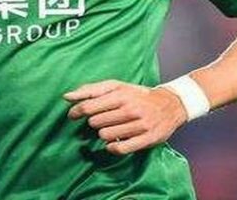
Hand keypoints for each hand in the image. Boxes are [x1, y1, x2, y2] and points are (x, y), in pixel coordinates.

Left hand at [64, 80, 187, 154]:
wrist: (170, 105)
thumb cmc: (137, 95)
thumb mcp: (116, 86)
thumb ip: (90, 90)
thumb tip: (66, 97)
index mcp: (121, 94)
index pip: (89, 106)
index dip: (76, 112)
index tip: (73, 115)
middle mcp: (130, 109)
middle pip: (95, 122)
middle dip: (94, 122)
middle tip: (101, 120)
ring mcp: (140, 125)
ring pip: (105, 136)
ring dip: (104, 134)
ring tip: (111, 128)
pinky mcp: (147, 139)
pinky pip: (120, 149)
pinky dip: (112, 147)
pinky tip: (114, 142)